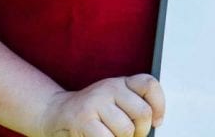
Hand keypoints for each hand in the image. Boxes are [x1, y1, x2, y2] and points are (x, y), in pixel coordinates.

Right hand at [37, 74, 164, 136]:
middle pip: (142, 112)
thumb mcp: (114, 101)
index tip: (157, 121)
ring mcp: (96, 102)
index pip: (149, 85)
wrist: (55, 113)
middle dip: (141, 132)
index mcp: (121, 82)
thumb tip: (155, 123)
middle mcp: (110, 88)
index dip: (159, 105)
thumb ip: (132, 106)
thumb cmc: (90, 112)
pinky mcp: (84, 119)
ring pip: (126, 129)